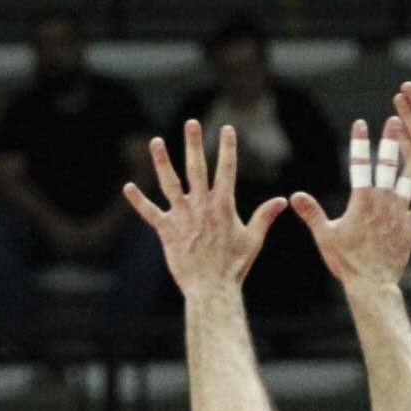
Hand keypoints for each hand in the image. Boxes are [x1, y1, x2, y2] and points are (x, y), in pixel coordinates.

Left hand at [123, 121, 285, 294]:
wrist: (212, 288)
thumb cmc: (234, 266)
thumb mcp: (253, 240)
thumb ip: (265, 216)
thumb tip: (283, 200)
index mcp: (223, 206)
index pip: (227, 170)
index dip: (228, 148)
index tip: (227, 129)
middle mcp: (201, 206)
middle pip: (196, 168)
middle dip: (194, 144)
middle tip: (191, 122)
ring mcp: (182, 217)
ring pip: (170, 183)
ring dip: (162, 162)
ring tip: (156, 141)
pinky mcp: (167, 231)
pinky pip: (150, 213)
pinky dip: (138, 201)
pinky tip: (128, 187)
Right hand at [291, 117, 410, 289]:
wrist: (372, 285)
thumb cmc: (347, 262)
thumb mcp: (325, 236)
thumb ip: (312, 213)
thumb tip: (295, 195)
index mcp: (362, 201)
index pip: (359, 165)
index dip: (360, 143)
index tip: (361, 124)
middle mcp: (383, 202)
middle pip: (387, 165)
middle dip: (390, 141)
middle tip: (395, 120)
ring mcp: (399, 214)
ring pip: (409, 180)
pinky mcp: (410, 229)